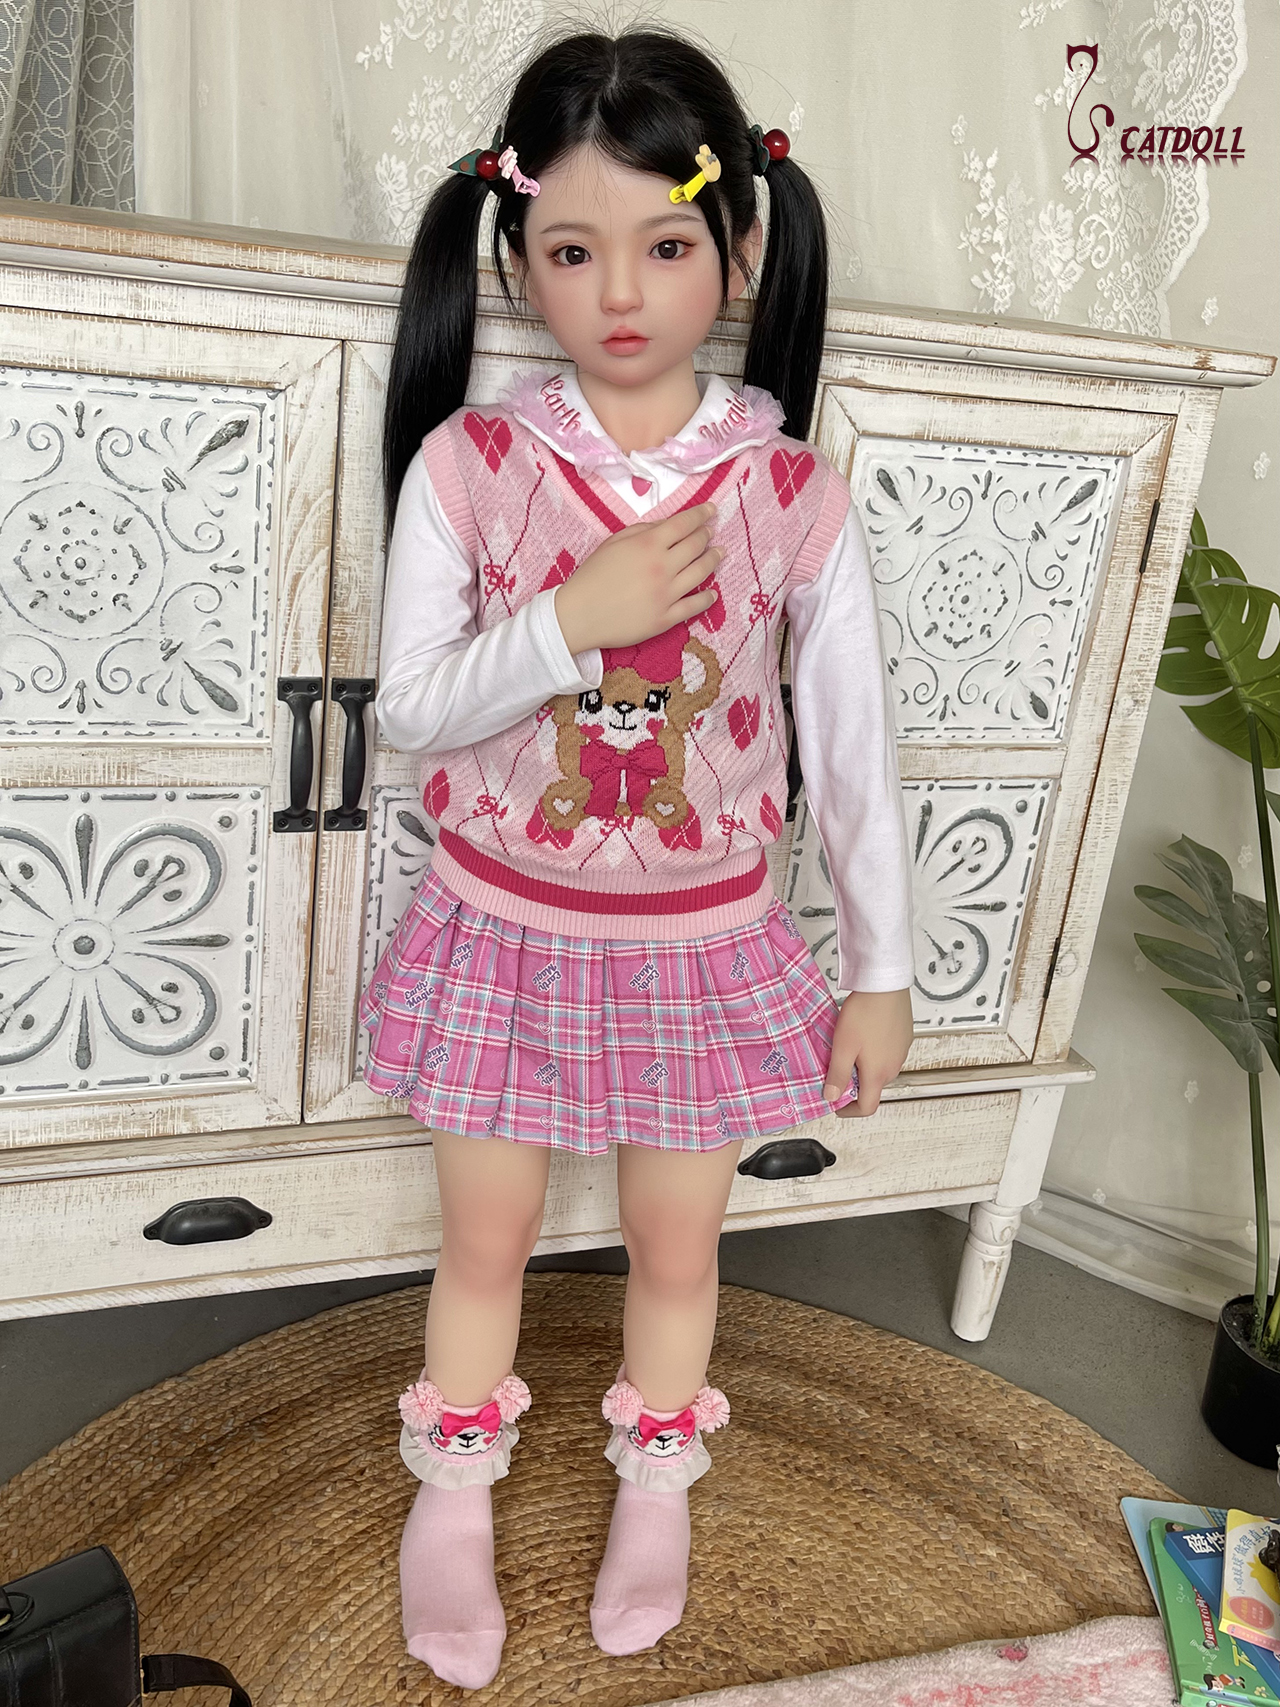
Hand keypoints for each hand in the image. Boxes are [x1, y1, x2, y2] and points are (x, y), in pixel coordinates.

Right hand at [553, 502, 720, 652]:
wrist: (579, 615)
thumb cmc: (592, 576)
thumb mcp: (613, 542)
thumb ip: (642, 530)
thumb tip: (668, 525)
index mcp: (648, 545)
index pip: (684, 524)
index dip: (701, 514)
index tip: (711, 511)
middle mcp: (662, 567)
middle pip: (696, 546)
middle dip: (707, 536)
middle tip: (711, 532)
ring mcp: (667, 594)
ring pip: (701, 573)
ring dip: (713, 560)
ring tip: (719, 553)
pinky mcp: (666, 618)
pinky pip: (694, 607)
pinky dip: (707, 598)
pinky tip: (713, 593)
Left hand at [821, 988, 913, 1116]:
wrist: (885, 985)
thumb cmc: (865, 1013)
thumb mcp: (842, 1046)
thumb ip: (837, 1074)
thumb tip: (831, 1096)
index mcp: (878, 1073)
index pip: (867, 1107)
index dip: (849, 1110)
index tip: (837, 1102)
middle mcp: (893, 1066)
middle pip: (873, 1088)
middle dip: (854, 1084)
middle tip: (836, 1067)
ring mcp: (901, 1052)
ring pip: (880, 1069)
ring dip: (863, 1066)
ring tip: (848, 1047)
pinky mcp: (903, 1038)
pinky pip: (887, 1053)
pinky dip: (874, 1052)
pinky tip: (863, 1034)